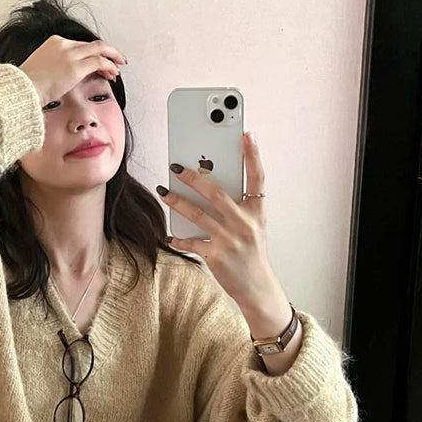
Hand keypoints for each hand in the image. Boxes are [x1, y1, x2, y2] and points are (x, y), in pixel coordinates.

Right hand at [19, 36, 126, 107]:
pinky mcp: (76, 67)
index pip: (79, 45)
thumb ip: (52, 68)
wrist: (21, 89)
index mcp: (53, 42)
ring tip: (118, 68)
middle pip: (92, 45)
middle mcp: (63, 44)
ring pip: (100, 49)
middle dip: (107, 52)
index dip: (92, 53)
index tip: (98, 63)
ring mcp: (70, 54)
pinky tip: (113, 74)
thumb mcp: (39, 70)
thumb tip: (59, 78)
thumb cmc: (26, 85)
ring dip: (112, 58)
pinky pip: (100, 62)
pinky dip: (109, 67)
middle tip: (117, 60)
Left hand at [157, 132, 274, 304]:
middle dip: (195, 178)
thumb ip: (239, 206)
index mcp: (257, 212)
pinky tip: (169, 233)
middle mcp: (245, 224)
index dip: (254, 155)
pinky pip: (191, 242)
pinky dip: (178, 237)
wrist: (257, 287)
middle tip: (177, 167)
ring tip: (163, 191)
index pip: (258, 178)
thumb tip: (212, 184)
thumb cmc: (252, 253)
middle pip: (217, 193)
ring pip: (198, 215)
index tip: (247, 134)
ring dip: (177, 202)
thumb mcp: (254, 226)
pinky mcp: (216, 256)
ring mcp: (230, 240)